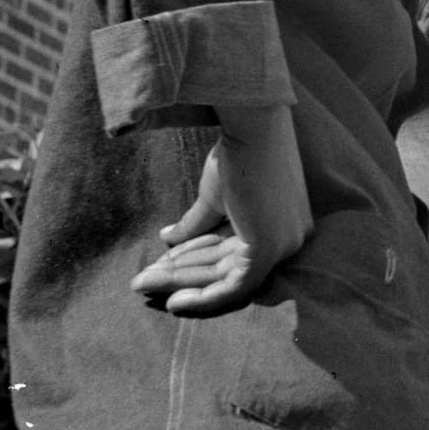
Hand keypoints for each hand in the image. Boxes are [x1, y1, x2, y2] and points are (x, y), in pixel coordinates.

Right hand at [131, 105, 312, 316]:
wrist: (251, 128)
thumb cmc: (239, 151)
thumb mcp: (214, 195)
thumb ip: (197, 222)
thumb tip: (169, 239)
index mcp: (282, 223)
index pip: (231, 250)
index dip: (192, 259)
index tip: (161, 266)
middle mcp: (288, 239)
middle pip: (225, 266)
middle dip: (180, 274)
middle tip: (141, 280)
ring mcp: (282, 246)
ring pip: (223, 276)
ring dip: (180, 282)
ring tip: (140, 282)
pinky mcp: (269, 250)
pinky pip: (235, 287)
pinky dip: (204, 297)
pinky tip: (174, 302)